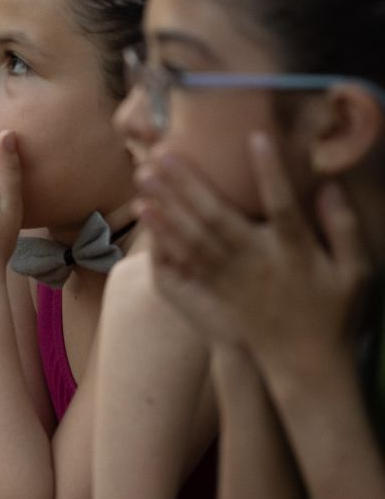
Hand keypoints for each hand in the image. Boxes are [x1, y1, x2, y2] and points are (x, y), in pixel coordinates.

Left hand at [135, 132, 368, 373]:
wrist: (303, 361)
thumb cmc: (332, 311)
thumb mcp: (354, 272)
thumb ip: (343, 227)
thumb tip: (329, 185)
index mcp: (294, 252)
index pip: (282, 205)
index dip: (270, 172)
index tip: (256, 137)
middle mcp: (256, 261)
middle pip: (217, 215)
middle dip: (188, 182)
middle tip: (163, 151)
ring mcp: (229, 277)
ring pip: (191, 235)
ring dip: (166, 202)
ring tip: (144, 174)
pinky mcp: (212, 289)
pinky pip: (182, 258)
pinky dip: (162, 233)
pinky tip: (147, 212)